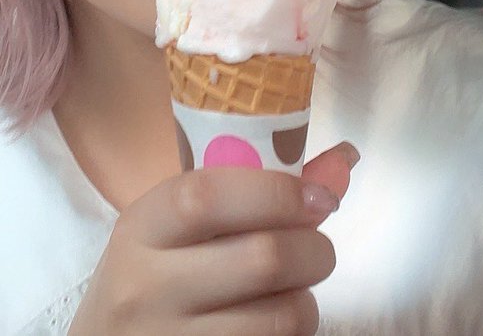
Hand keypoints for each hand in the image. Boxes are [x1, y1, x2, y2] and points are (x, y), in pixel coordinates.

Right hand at [69, 141, 359, 335]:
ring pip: (282, 315)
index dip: (277, 192)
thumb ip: (251, 191)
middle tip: (316, 249)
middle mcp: (148, 286)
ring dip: (307, 298)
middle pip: (263, 258)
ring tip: (292, 289)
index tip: (318, 198)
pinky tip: (274, 320)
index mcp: (141, 227)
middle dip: (314, 249)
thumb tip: (341, 163)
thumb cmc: (152, 274)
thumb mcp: (176, 227)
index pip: (209, 196)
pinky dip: (294, 332)